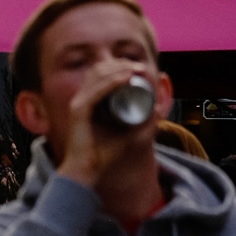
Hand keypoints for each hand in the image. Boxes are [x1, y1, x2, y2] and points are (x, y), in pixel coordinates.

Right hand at [57, 60, 156, 189]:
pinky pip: (96, 92)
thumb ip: (140, 124)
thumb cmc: (103, 155)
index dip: (119, 66)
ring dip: (119, 69)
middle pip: (99, 70)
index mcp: (88, 101)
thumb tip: (157, 109)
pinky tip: (126, 79)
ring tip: (136, 70)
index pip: (101, 74)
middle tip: (140, 67)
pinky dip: (112, 82)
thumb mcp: (127, 134)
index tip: (139, 68)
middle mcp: (80, 99)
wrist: (87, 171)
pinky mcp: (78, 112)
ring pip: (98, 76)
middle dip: (121, 64)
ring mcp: (78, 104)